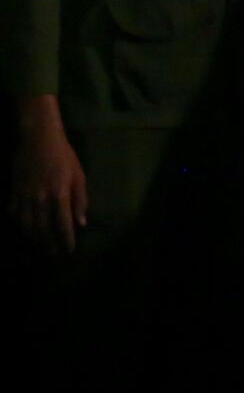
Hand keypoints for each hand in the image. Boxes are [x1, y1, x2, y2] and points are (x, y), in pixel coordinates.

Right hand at [10, 99, 86, 254]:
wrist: (39, 139)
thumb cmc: (64, 157)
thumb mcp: (79, 176)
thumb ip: (80, 200)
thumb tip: (81, 222)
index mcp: (60, 195)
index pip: (63, 224)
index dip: (66, 239)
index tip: (69, 250)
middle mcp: (41, 198)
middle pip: (43, 227)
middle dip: (48, 242)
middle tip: (52, 252)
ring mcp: (25, 195)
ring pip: (26, 223)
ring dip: (32, 236)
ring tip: (38, 243)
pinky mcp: (14, 190)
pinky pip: (13, 211)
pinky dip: (18, 221)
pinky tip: (23, 226)